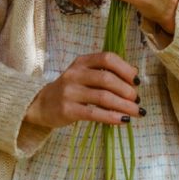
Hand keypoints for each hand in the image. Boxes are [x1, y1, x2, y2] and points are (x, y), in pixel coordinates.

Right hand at [25, 52, 141, 127]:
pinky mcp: (68, 109)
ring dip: (124, 105)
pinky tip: (123, 120)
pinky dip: (112, 117)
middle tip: (137, 100)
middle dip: (127, 90)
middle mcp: (75, 73)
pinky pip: (94, 113)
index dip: (125, 69)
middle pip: (107, 78)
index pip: (107, 58)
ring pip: (103, 97)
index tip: (136, 81)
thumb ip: (104, 73)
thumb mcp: (83, 75)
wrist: (41, 105)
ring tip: (136, 112)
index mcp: (82, 61)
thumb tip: (134, 77)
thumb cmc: (70, 89)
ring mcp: (70, 91)